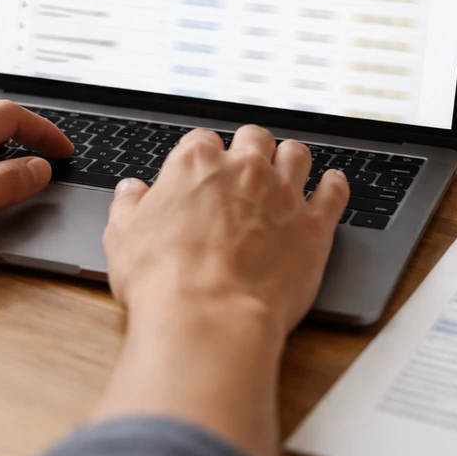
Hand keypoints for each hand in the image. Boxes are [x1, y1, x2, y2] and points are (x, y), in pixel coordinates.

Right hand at [104, 125, 349, 336]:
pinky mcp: (314, 226)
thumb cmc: (163, 281)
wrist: (209, 318)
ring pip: (297, 155)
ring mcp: (283, 194)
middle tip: (244, 167)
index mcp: (194, 163)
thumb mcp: (122, 238)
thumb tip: (131, 191)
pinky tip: (332, 184)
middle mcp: (243, 169)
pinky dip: (334, 185)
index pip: (201, 140)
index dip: (201, 157)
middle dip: (249, 148)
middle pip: (254, 137)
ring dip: (290, 159)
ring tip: (288, 168)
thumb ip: (129, 206)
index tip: (201, 173)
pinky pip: (333, 193)